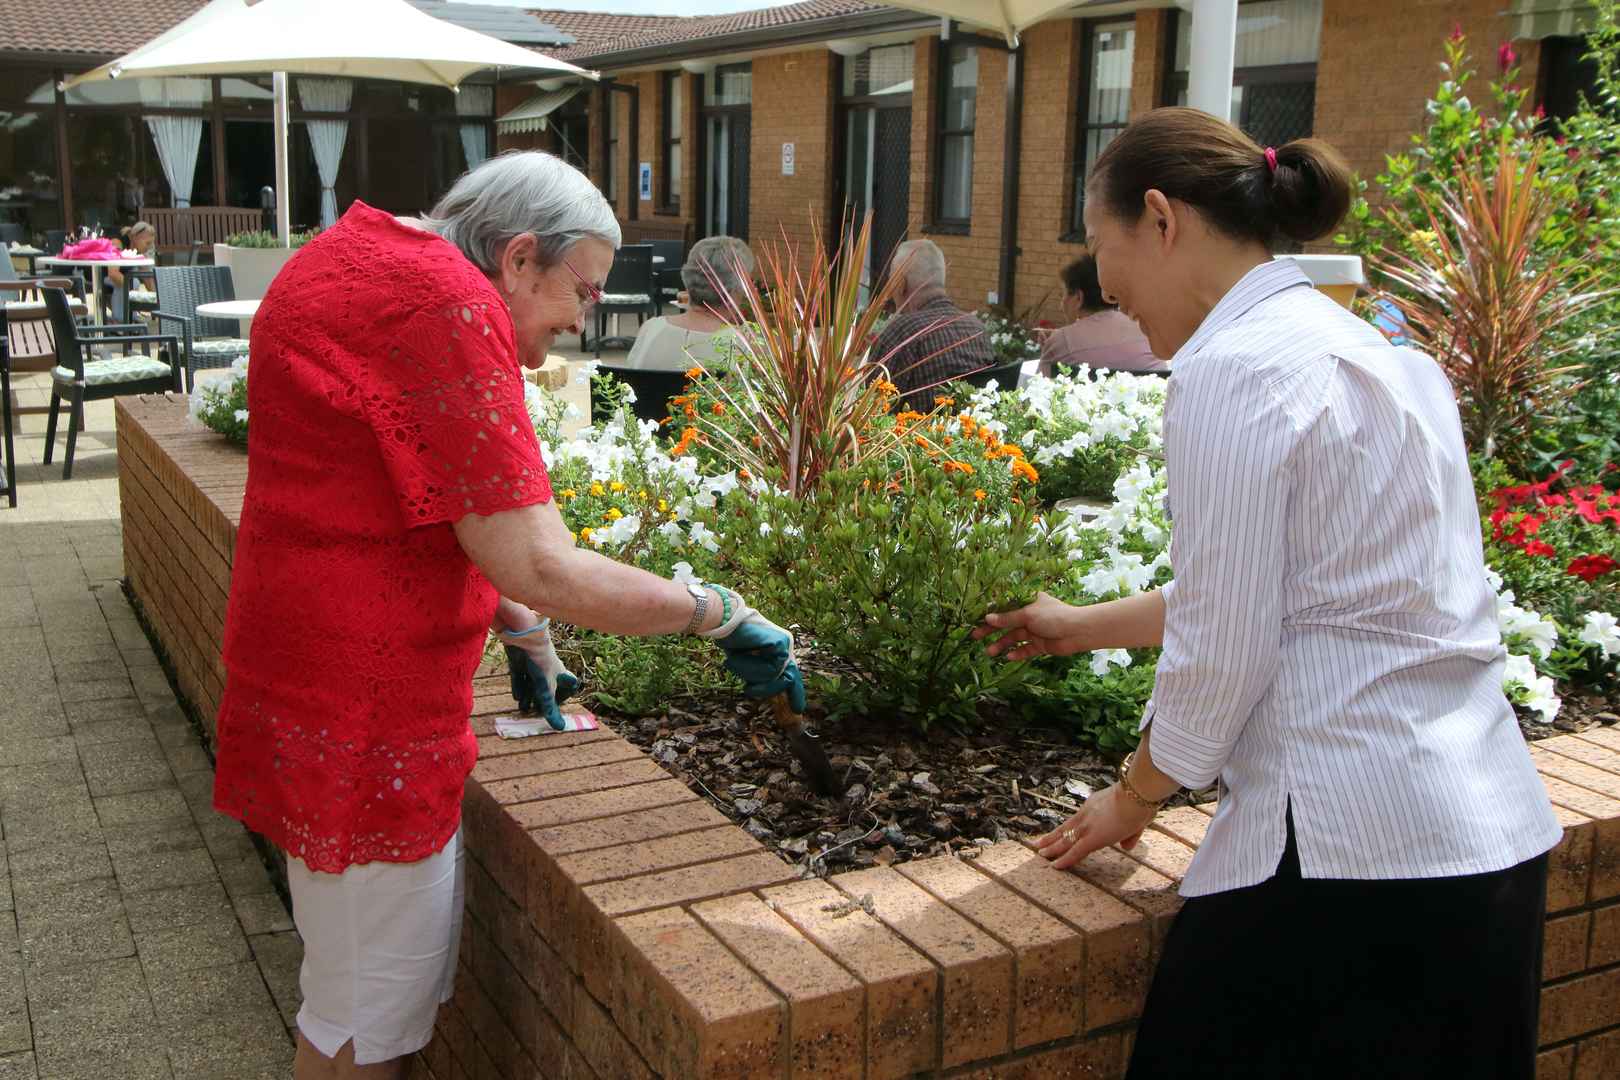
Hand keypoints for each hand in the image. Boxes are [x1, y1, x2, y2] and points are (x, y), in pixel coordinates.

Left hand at [500, 619, 579, 730]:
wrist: (523, 635)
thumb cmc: (540, 660)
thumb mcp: (545, 687)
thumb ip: (550, 707)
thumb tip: (560, 728)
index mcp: (559, 672)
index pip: (569, 684)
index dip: (566, 694)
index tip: (559, 705)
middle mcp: (548, 667)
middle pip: (548, 685)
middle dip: (542, 699)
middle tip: (537, 712)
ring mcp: (533, 663)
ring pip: (532, 682)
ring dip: (529, 695)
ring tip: (524, 709)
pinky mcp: (519, 660)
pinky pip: (520, 676)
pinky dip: (519, 687)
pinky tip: (516, 697)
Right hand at [698, 588, 807, 712]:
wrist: (725, 620)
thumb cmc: (733, 640)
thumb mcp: (748, 661)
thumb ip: (760, 674)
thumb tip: (764, 690)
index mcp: (779, 649)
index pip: (791, 676)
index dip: (795, 694)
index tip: (798, 710)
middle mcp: (786, 646)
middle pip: (785, 680)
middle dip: (767, 688)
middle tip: (749, 688)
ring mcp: (786, 644)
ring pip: (773, 676)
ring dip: (752, 673)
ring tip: (738, 658)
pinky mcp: (781, 643)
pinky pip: (771, 669)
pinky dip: (754, 666)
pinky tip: (745, 653)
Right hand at [974, 591, 1089, 659]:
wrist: (1078, 632)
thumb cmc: (1053, 616)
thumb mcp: (1027, 615)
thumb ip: (1007, 618)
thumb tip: (987, 618)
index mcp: (1027, 602)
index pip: (1005, 607)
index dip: (991, 613)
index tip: (976, 620)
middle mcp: (1030, 616)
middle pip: (1006, 623)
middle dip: (991, 630)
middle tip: (975, 637)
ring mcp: (1035, 631)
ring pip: (1014, 638)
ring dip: (1002, 644)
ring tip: (990, 652)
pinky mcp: (1040, 645)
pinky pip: (1025, 649)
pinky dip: (1017, 653)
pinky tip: (1008, 657)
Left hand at [1035, 784, 1157, 869]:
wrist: (1137, 794)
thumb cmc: (1141, 801)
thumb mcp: (1137, 817)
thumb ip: (1130, 834)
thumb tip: (1127, 846)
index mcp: (1095, 805)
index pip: (1078, 820)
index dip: (1069, 827)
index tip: (1060, 832)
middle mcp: (1087, 814)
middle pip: (1065, 827)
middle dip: (1052, 836)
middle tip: (1039, 842)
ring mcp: (1088, 826)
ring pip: (1065, 839)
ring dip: (1051, 847)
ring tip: (1040, 853)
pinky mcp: (1092, 838)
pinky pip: (1074, 852)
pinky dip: (1064, 859)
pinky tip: (1055, 866)